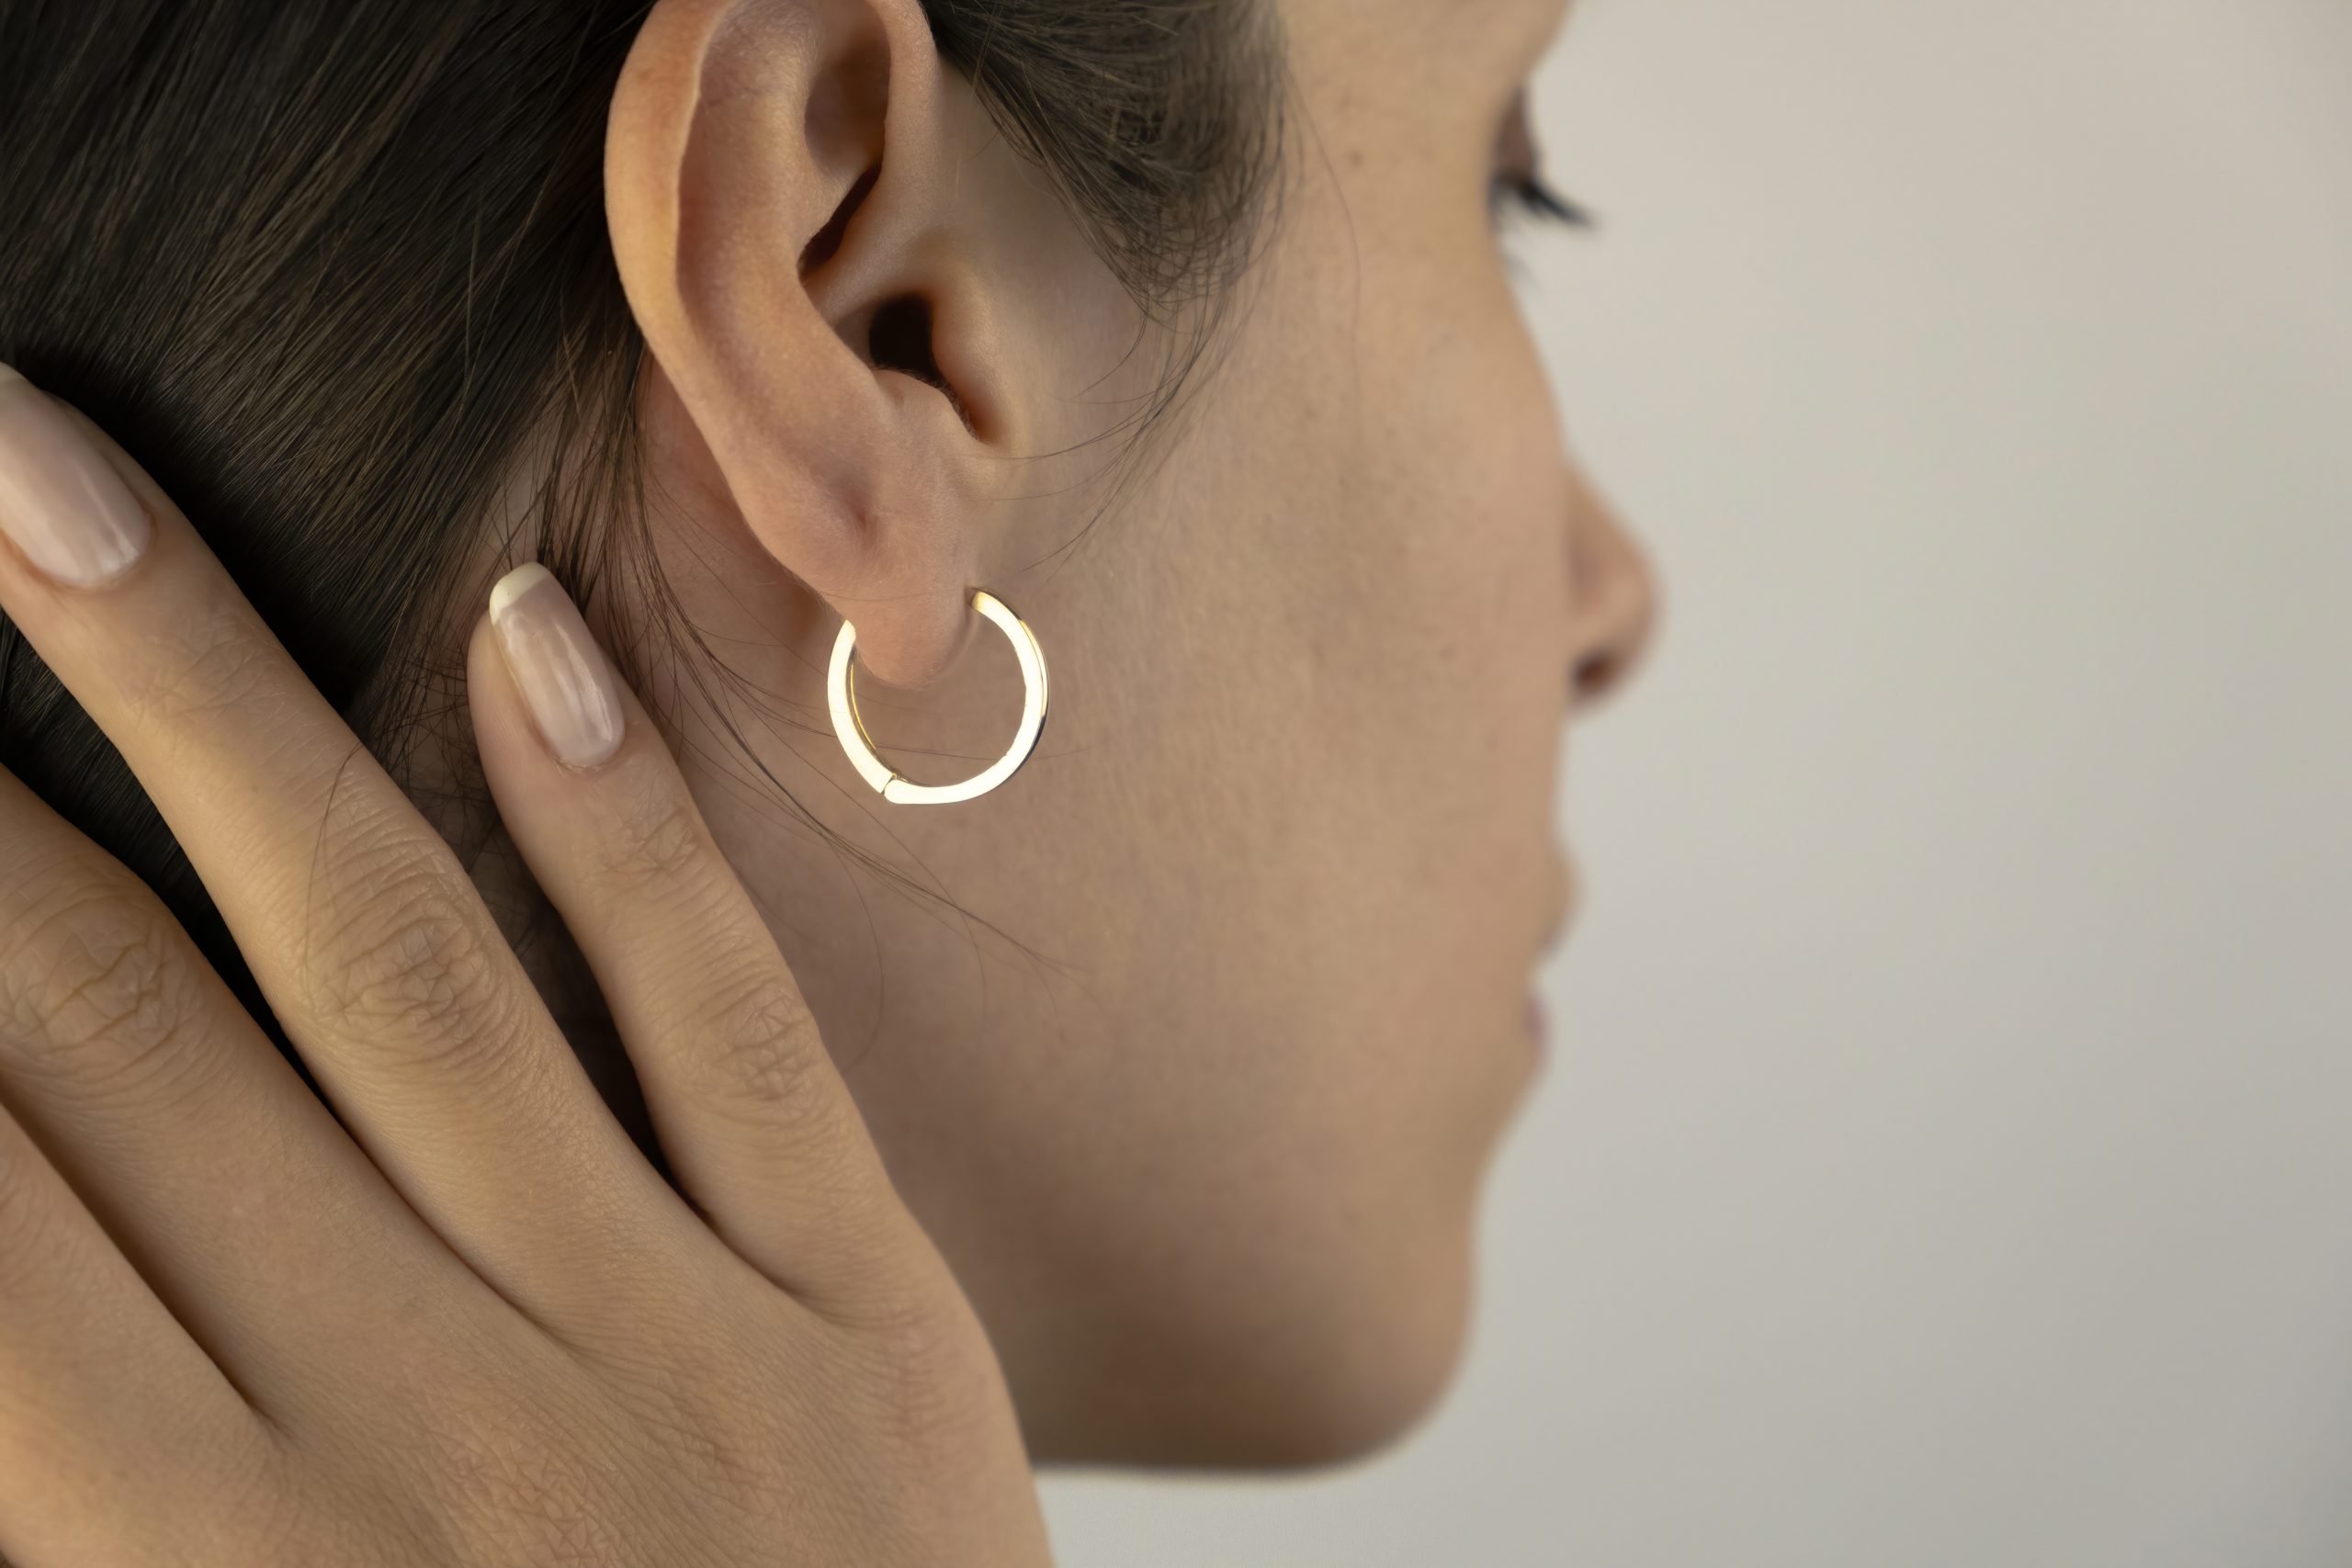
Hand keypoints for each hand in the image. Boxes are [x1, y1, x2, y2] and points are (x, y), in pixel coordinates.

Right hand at [0, 364, 1050, 1566]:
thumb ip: (82, 1480)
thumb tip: (6, 1211)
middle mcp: (412, 1423)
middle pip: (110, 1035)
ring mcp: (662, 1342)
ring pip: (390, 966)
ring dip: (202, 700)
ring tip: (53, 484)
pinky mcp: (863, 1308)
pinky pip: (723, 1028)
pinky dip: (618, 828)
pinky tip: (508, 632)